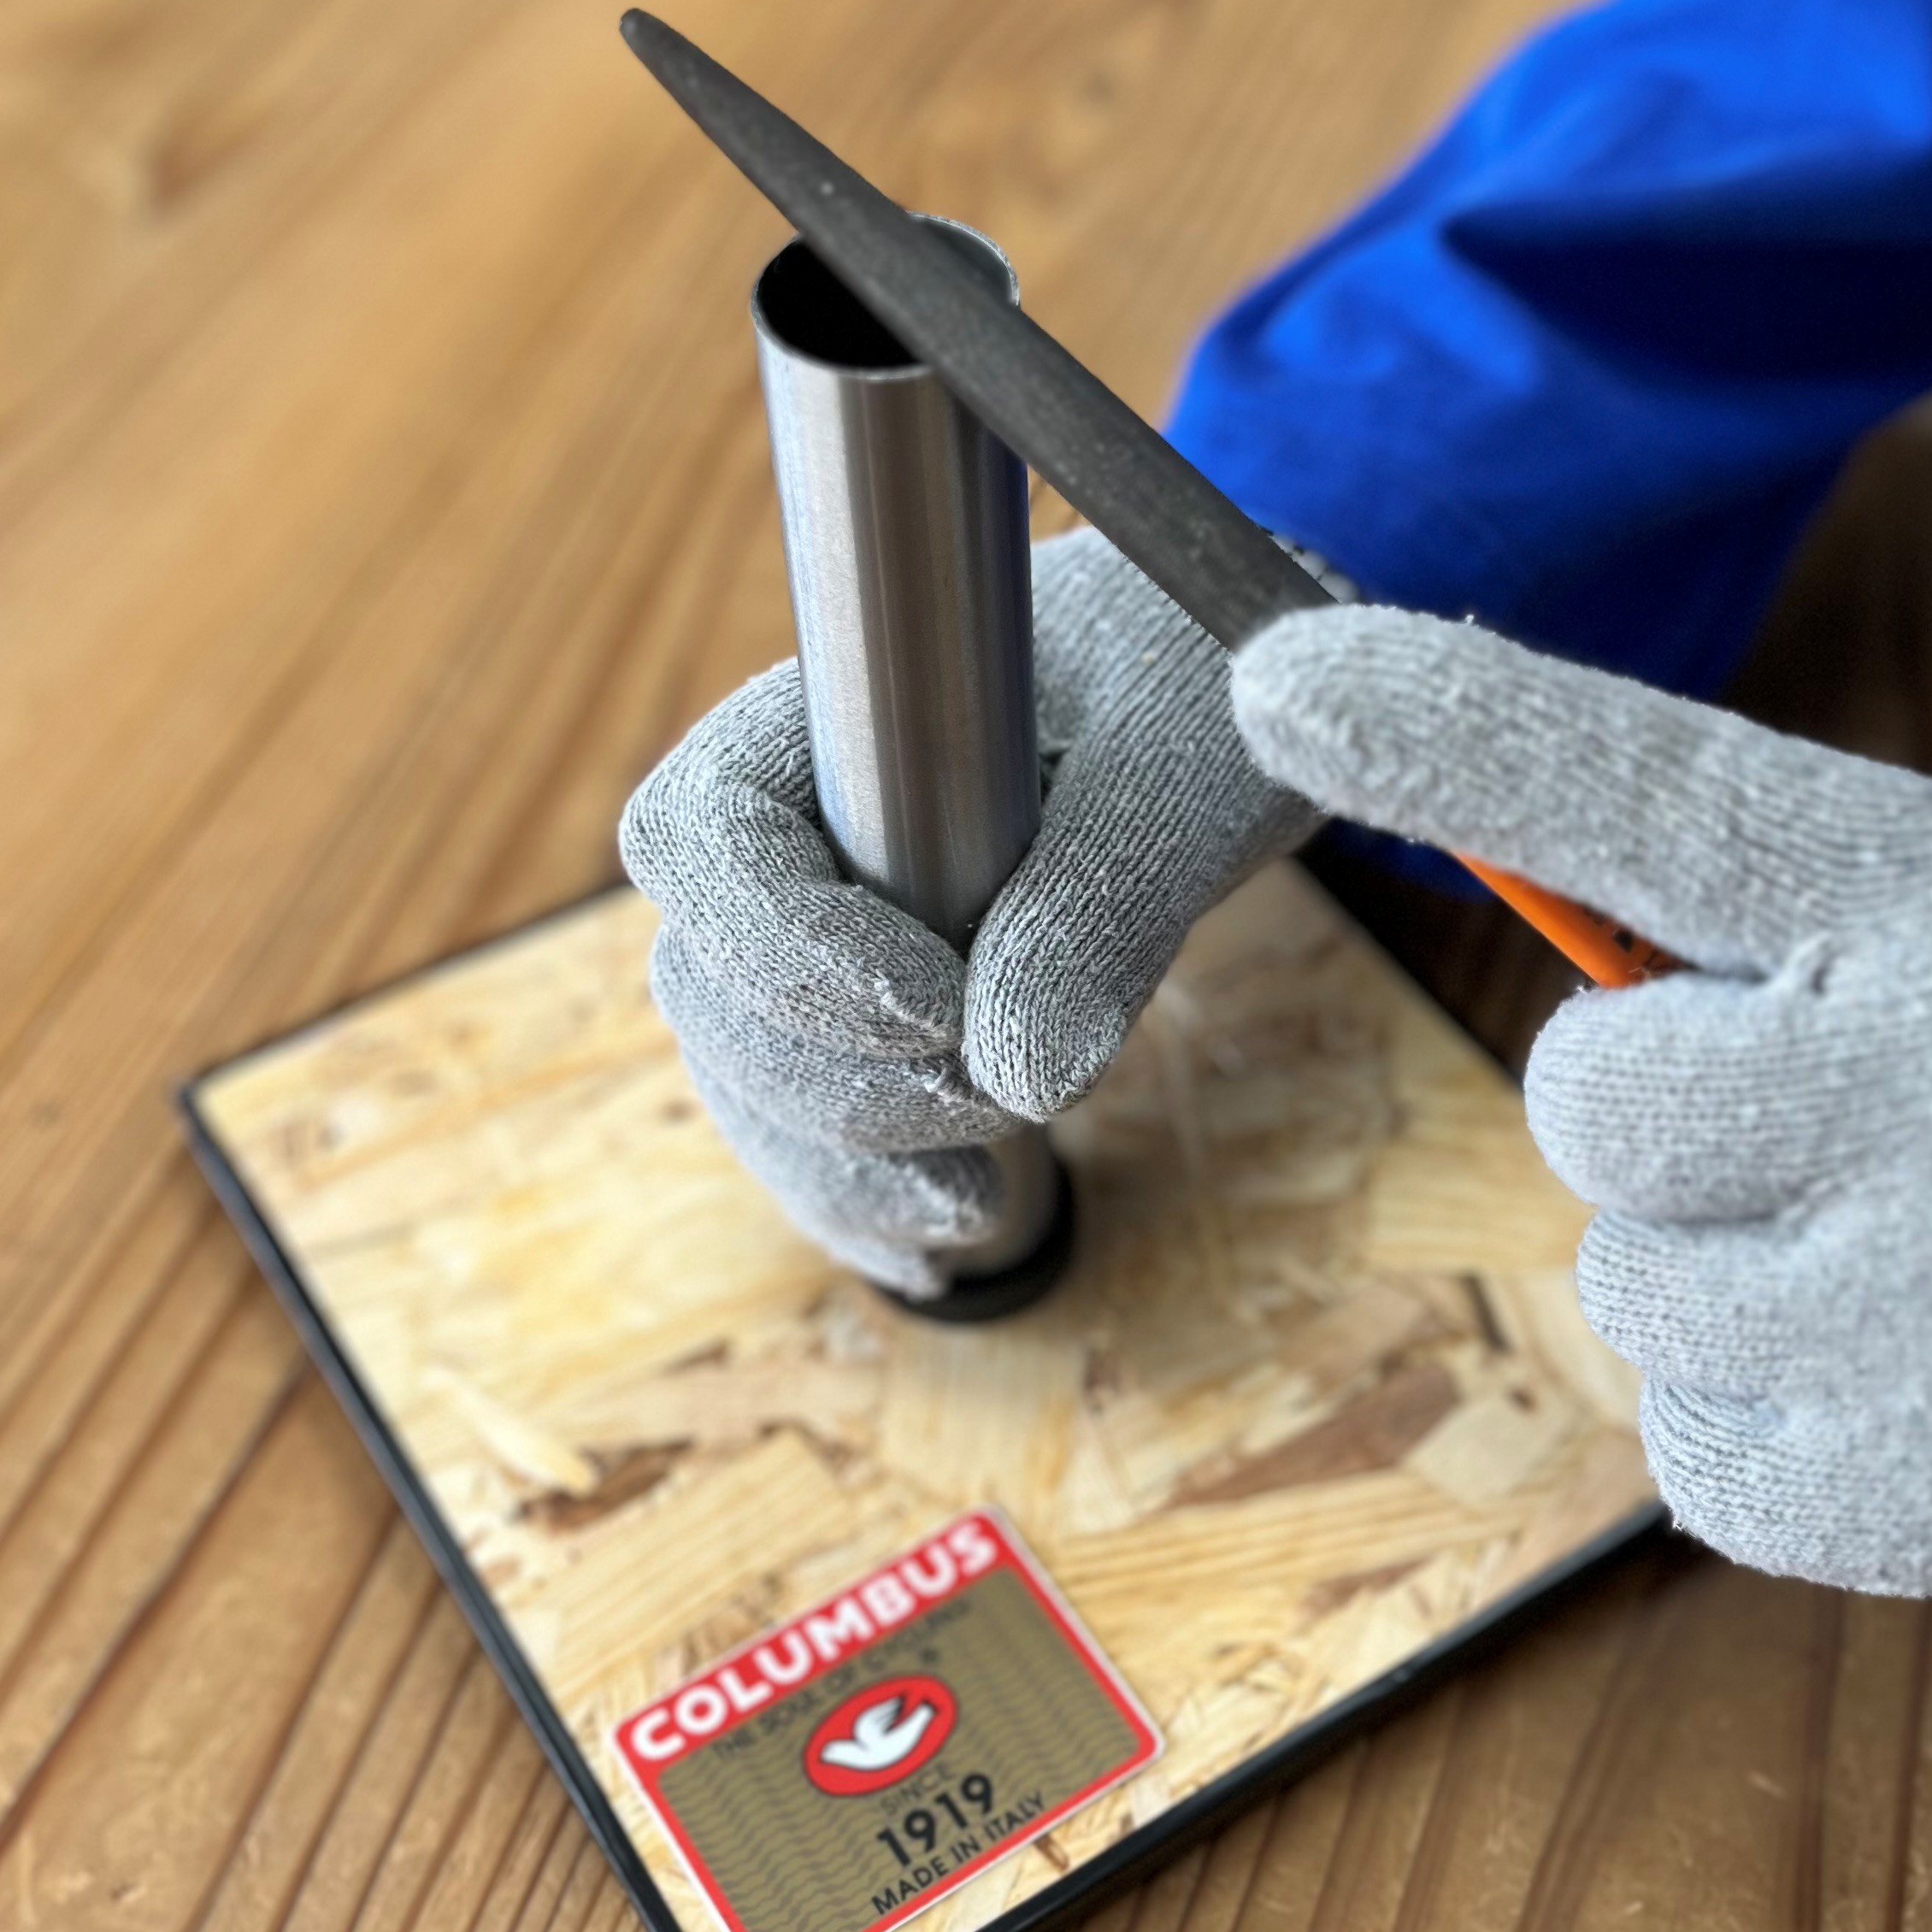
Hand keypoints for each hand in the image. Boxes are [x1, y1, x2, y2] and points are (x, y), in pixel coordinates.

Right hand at [620, 528, 1314, 1295]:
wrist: (1231, 694)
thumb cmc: (1201, 676)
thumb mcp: (1187, 765)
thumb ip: (1104, 896)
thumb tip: (1017, 1073)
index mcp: (836, 717)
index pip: (701, 836)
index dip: (789, 947)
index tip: (941, 1006)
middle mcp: (795, 824)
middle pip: (709, 983)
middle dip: (834, 1084)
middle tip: (990, 1109)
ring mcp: (818, 926)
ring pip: (744, 1073)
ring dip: (841, 1164)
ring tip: (977, 1207)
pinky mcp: (866, 1015)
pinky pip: (805, 1126)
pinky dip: (856, 1199)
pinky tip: (937, 1254)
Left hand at [1233, 603, 1931, 1607]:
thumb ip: (1843, 913)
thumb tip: (1582, 966)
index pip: (1681, 794)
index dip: (1464, 732)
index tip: (1281, 675)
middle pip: (1599, 1098)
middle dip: (1665, 1112)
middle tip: (1820, 1119)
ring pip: (1638, 1294)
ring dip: (1728, 1277)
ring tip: (1924, 1261)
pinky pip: (1700, 1464)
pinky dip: (1770, 1427)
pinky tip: (1926, 1377)